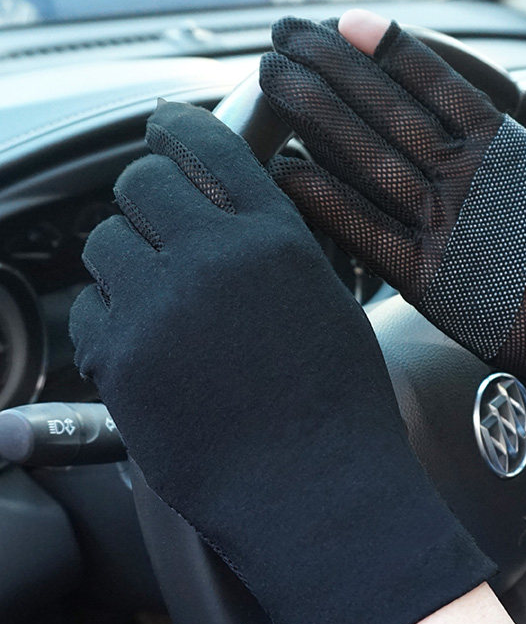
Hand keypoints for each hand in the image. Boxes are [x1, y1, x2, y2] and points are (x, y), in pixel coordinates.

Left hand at [69, 100, 492, 623]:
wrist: (320, 493)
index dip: (175, 130)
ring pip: (104, 244)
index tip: (162, 131)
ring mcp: (163, 308)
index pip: (206, 145)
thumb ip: (273, 251)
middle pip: (138, 183)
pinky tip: (153, 356)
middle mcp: (217, 258)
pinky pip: (89, 313)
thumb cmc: (338, 411)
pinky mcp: (122, 361)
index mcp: (277, 240)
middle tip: (160, 235)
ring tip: (164, 309)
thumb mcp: (326, 307)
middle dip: (145, 203)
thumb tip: (225, 218)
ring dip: (126, 265)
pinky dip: (111, 325)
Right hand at [259, 2, 525, 447]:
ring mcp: (438, 228)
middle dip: (335, 76)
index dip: (393, 52)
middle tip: (284, 42)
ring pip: (368, 165)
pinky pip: (369, 234)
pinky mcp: (426, 277)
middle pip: (386, 117)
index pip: (437, 87)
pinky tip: (292, 176)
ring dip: (321, 125)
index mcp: (499, 152)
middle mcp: (458, 183)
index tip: (348, 21)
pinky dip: (330, 206)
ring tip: (275, 88)